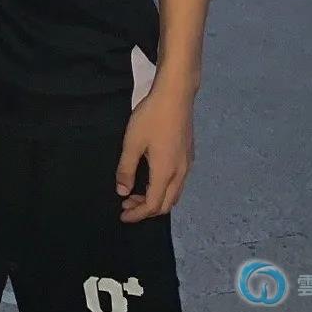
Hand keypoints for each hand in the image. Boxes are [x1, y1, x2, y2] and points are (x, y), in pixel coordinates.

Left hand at [115, 82, 194, 222]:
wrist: (176, 95)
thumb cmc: (151, 117)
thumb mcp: (132, 142)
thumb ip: (126, 168)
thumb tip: (122, 192)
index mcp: (165, 173)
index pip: (152, 205)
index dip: (137, 214)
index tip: (122, 215)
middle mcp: (180, 173)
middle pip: (166, 204)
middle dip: (146, 209)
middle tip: (127, 204)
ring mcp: (187, 164)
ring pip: (174, 194)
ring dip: (156, 199)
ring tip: (136, 192)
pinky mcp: (189, 154)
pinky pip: (178, 183)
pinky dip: (164, 189)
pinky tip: (152, 177)